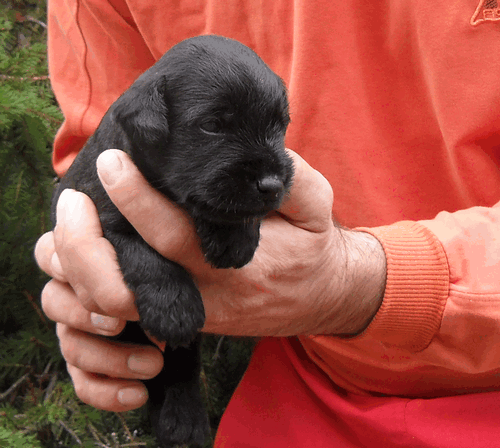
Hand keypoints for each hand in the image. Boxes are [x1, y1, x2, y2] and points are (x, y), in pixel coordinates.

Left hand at [35, 148, 385, 411]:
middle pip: (129, 284)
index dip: (137, 199)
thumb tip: (250, 152)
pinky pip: (129, 306)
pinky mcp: (185, 315)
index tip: (111, 160)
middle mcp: (208, 296)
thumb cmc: (313, 246)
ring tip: (72, 217)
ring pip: (118, 304)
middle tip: (72, 197)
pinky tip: (86, 244)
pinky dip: (96, 279)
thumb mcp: (317, 205)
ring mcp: (192, 311)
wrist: (321, 296)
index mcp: (240, 265)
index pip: (175, 235)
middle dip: (86, 244)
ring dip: (81, 266)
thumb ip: (289, 179)